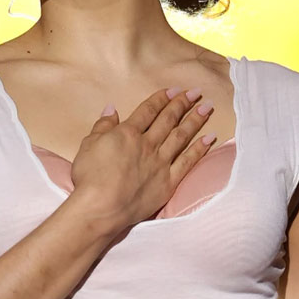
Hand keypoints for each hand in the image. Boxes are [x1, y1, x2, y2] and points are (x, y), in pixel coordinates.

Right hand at [68, 87, 215, 231]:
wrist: (100, 208)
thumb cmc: (89, 177)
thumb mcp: (88, 145)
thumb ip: (102, 126)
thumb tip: (112, 109)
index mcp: (127, 133)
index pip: (148, 111)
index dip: (162, 98)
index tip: (175, 90)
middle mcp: (148, 145)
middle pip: (168, 120)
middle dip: (182, 104)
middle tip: (195, 93)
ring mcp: (160, 164)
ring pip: (181, 137)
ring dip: (195, 120)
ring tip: (207, 107)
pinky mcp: (168, 183)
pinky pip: (187, 162)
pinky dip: (200, 149)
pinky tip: (210, 138)